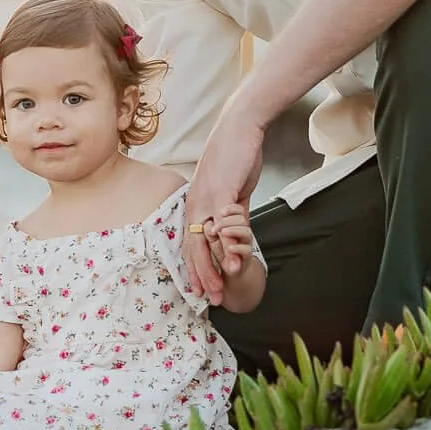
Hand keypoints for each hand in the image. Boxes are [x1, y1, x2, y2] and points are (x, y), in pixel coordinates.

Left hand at [183, 110, 264, 300]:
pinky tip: (230, 262)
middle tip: (209, 300)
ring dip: (210, 269)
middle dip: (201, 277)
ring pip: (203, 242)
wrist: (239, 129)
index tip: (202, 289)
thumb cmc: (236, 157)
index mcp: (196, 205)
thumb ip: (232, 211)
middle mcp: (195, 205)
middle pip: (193, 249)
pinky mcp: (220, 193)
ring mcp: (206, 199)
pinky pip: (220, 225)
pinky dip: (224, 246)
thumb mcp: (232, 191)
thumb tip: (235, 229)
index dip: (196, 268)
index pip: (192, 244)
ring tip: (219, 290)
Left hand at [211, 205, 255, 276]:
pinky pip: (246, 250)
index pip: (238, 211)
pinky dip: (238, 248)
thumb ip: (210, 231)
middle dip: (228, 220)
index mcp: (234, 224)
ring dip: (233, 230)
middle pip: (242, 219)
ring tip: (223, 232)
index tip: (221, 212)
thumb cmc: (221, 253)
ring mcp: (245, 244)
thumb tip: (207, 224)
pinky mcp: (246, 256)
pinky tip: (230, 247)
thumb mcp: (211, 239)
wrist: (230, 270)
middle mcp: (241, 232)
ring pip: (246, 232)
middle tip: (216, 226)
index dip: (231, 209)